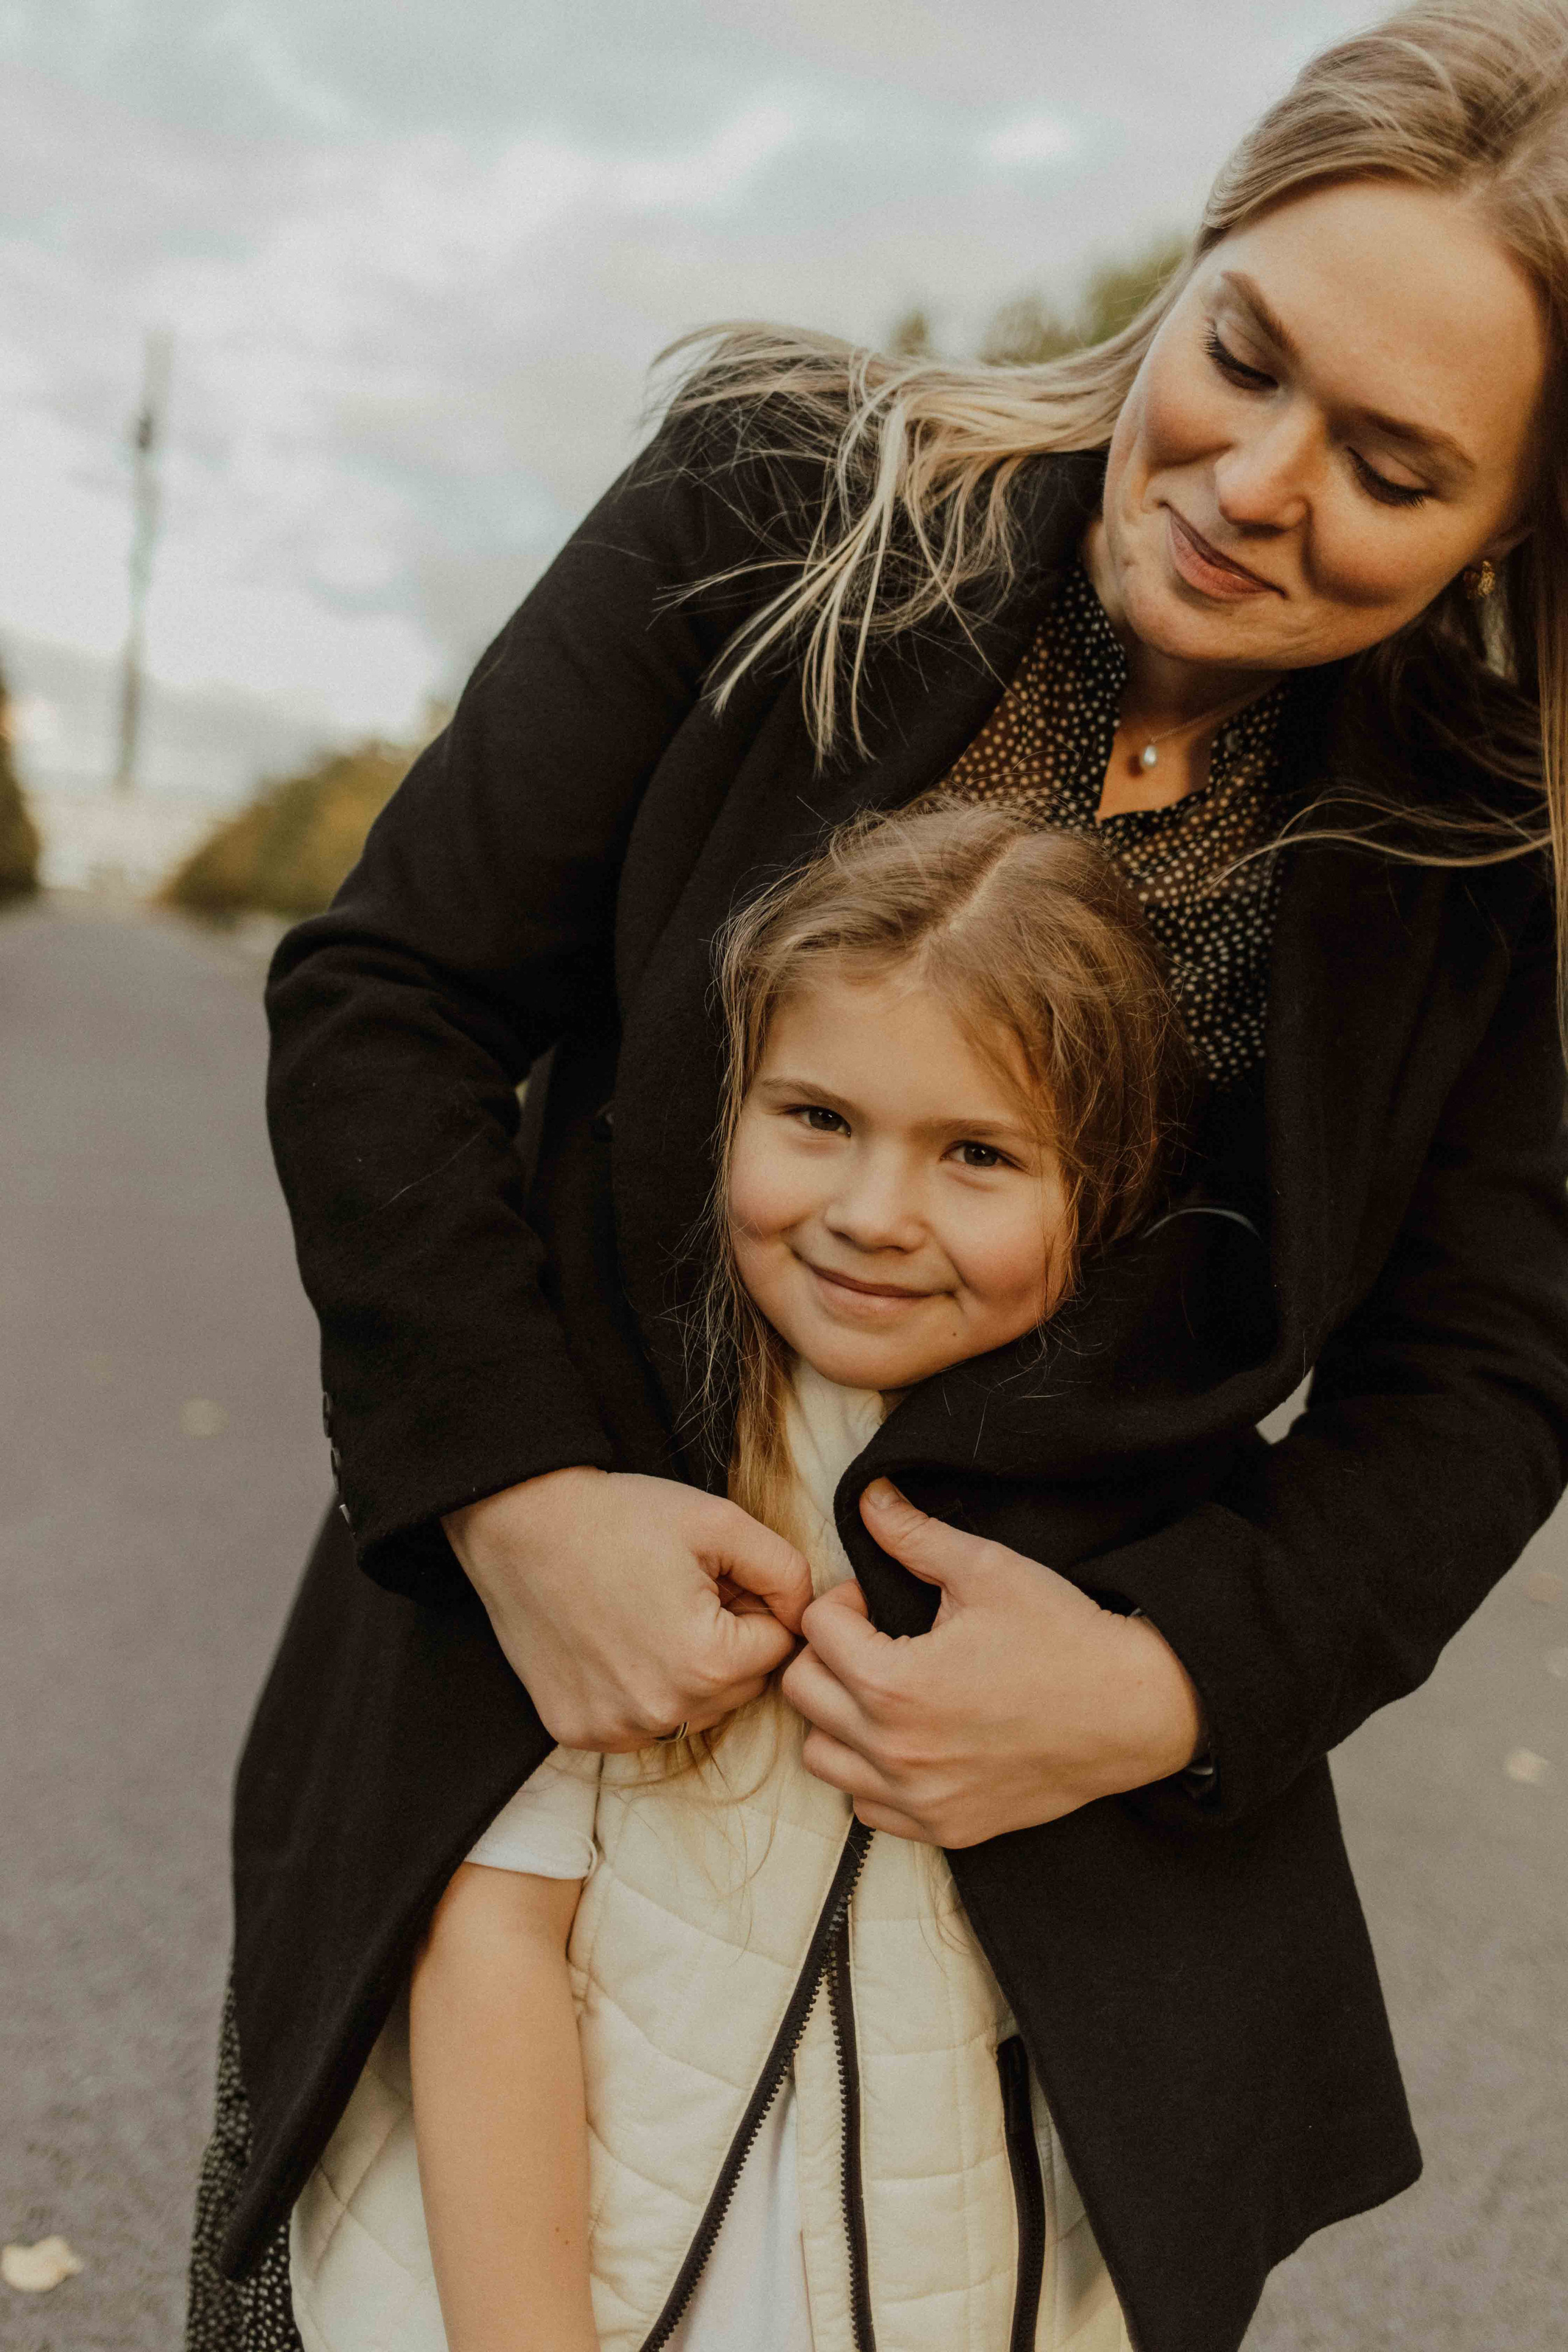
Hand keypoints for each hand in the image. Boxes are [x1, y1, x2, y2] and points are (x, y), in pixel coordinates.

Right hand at [444, 1468, 812, 1751]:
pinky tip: (615, 1643)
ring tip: (647, 1613)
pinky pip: (640, 1723)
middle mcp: (661, 1712)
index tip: (717, 1575)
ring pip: (693, 1709)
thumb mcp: (721, 1523)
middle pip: (738, 1687)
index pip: (777, 1648)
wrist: (521, 1523)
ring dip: (687, 1672)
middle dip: (727, 1642)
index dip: (754, 1604)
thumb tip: (810, 1616)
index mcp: (706, 1664)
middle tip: (682, 1590)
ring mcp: (614, 1730)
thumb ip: (787, 1571)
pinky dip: (639, 1690)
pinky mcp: (577, 1733)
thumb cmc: (620, 1517)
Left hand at [779, 1479, 1205, 1846]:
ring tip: (884, 1690)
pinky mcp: (945, 1828)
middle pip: (802, 1693)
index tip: (877, 1602)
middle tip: (875, 1640)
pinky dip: (871, 1774)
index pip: (815, 1630)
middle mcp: (895, 1752)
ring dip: (838, 1717)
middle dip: (830, 1654)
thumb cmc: (1063, 1637)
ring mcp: (919, 1799)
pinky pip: (866, 1807)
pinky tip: (908, 1740)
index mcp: (895, 1684)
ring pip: (822, 1757)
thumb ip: (914, 1536)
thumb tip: (868, 1499)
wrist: (1132, 1710)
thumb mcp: (987, 1570)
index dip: (843, 1602)